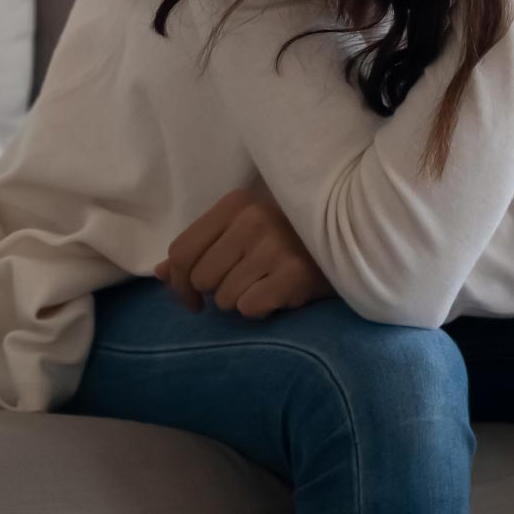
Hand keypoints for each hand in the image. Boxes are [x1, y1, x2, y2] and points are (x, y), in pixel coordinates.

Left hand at [157, 185, 334, 319]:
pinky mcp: (293, 275)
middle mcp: (253, 219)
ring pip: (225, 299)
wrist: (354, 240)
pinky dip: (262, 310)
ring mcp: (275, 246)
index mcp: (236, 203)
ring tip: (267, 284)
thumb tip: (160, 273)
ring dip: (242, 300)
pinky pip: (249, 308)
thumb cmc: (292, 237)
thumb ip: (202, 248)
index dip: (178, 283)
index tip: (192, 299)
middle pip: (200, 279)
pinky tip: (280, 294)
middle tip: (245, 283)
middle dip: (217, 291)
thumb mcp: (244, 231)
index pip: (181, 251)